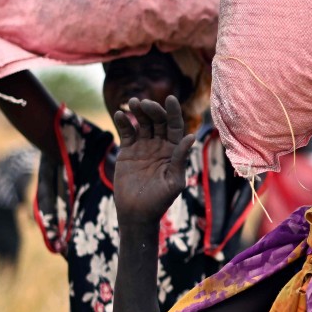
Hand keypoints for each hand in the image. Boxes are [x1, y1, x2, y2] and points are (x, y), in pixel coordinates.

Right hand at [113, 97, 195, 225]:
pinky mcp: (128, 151)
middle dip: (153, 110)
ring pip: (143, 123)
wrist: (137, 213)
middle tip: (145, 104)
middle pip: (158, 121)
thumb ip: (180, 158)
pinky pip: (127, 132)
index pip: (175, 126)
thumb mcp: (174, 180)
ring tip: (133, 102)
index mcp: (175, 150)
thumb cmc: (160, 200)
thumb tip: (191, 136)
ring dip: (138, 112)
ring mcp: (144, 146)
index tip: (171, 98)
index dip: (173, 112)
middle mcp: (161, 145)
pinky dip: (123, 122)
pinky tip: (119, 114)